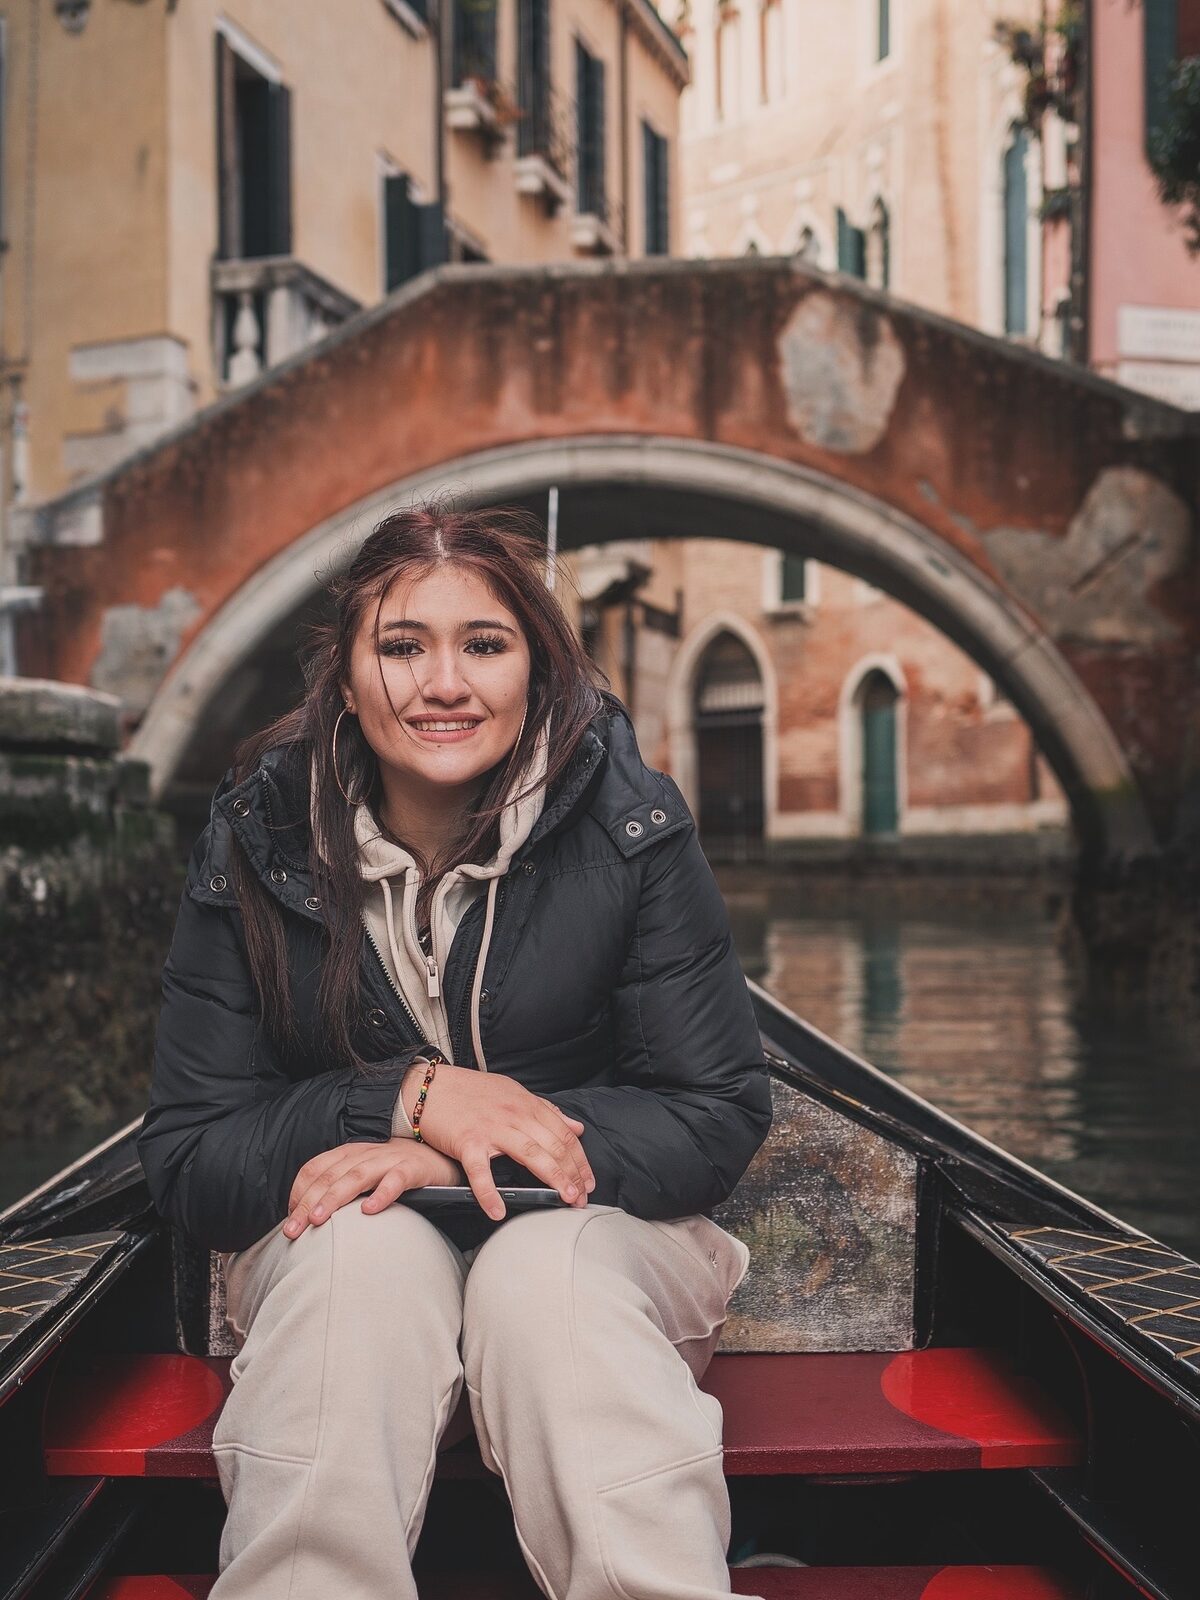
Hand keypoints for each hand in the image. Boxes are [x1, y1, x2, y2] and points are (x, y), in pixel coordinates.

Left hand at [284, 1138, 461, 1238]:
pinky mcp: (414, 1169)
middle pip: (330, 1176)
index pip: (315, 1168)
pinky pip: (396, 1180)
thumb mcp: (364, 1174)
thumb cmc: (396, 1170)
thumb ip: (340, 1186)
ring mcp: (389, 1159)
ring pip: (356, 1176)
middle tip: (292, 1231)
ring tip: (318, 1219)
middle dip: (307, 1204)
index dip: (298, 1192)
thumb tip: (307, 1216)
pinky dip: (381, 1194)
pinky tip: (369, 1210)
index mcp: (350, 1153)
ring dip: (334, 1197)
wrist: (441, 1155)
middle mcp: (366, 1153)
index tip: (289, 1219)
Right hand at [406, 1062, 595, 1220]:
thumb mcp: (513, 1093)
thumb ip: (546, 1111)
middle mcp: (514, 1115)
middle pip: (553, 1146)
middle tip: (582, 1198)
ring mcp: (492, 1128)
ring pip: (531, 1155)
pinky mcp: (467, 1141)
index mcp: (526, 1105)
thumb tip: (576, 1127)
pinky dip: (490, 1194)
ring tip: (564, 1199)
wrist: (430, 1087)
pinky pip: (481, 1172)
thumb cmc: (470, 1092)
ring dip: (552, 1179)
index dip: (580, 1160)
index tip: (588, 1181)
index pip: (563, 1134)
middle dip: (573, 1174)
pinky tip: (498, 1211)